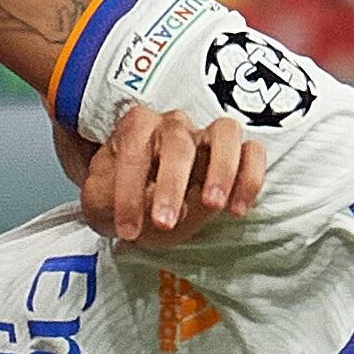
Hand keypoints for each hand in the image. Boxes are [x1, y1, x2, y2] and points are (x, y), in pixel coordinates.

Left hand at [61, 105, 268, 245]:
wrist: (139, 206)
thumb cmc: (117, 198)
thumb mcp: (99, 201)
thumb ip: (111, 197)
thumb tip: (150, 200)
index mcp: (136, 127)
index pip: (134, 149)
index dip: (128, 191)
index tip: (126, 229)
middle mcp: (173, 124)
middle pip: (178, 141)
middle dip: (171, 185)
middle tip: (164, 223)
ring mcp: (206, 135)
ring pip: (225, 131)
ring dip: (221, 169)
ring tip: (213, 206)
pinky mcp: (234, 153)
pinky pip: (253, 152)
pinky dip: (251, 178)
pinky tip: (237, 210)